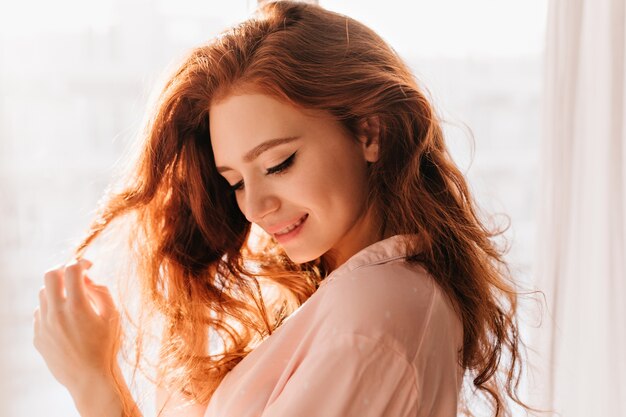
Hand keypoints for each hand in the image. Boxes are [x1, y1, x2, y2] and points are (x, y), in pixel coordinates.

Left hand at [33, 258, 121, 397]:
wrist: (90, 378)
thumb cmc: (106, 346)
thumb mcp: (112, 316)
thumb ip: (101, 292)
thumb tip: (87, 280)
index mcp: (77, 307)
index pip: (72, 270)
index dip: (82, 262)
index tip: (89, 265)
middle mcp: (56, 314)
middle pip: (49, 275)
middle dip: (63, 270)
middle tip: (75, 275)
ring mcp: (43, 326)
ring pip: (43, 294)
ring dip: (57, 290)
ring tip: (72, 298)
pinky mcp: (38, 337)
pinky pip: (39, 313)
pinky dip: (51, 308)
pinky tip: (65, 318)